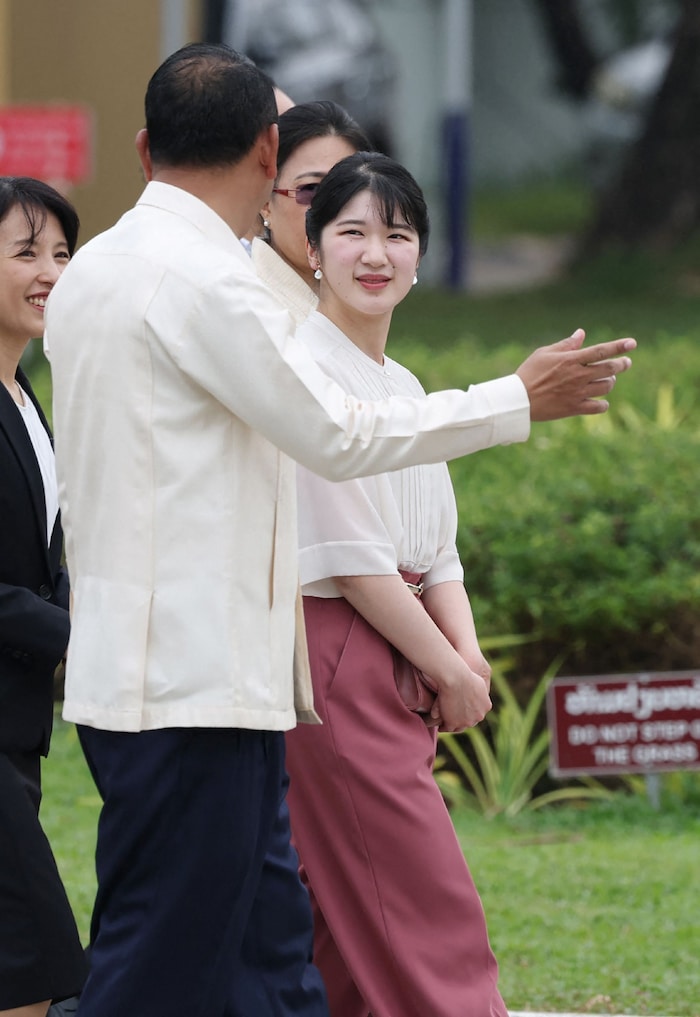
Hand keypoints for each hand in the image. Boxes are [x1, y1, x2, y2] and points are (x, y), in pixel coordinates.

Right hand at [429, 663, 492, 732]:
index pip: (477, 713)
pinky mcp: (453, 724)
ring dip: (453, 724)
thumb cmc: (465, 674)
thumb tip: (479, 692)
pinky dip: (443, 726)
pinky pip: (448, 728)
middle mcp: (479, 716)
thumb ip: (481, 691)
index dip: (468, 711)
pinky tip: (439, 724)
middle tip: (452, 717)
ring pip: (459, 727)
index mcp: (486, 706)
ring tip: (444, 723)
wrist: (455, 678)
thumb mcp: (480, 681)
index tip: (461, 710)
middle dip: (462, 719)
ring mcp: (467, 721)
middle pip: (469, 721)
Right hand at [516, 328, 635, 420]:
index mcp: (571, 360)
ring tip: (608, 379)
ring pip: (606, 387)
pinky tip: (600, 401)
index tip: (632, 343)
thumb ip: (566, 344)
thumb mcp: (544, 353)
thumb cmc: (529, 373)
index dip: (619, 346)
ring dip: (610, 382)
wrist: (518, 400)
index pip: (601, 351)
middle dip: (622, 364)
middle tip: (625, 363)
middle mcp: (578, 376)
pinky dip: (603, 404)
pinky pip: (598, 407)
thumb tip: (581, 333)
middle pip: (609, 369)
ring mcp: (577, 393)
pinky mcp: (574, 408)